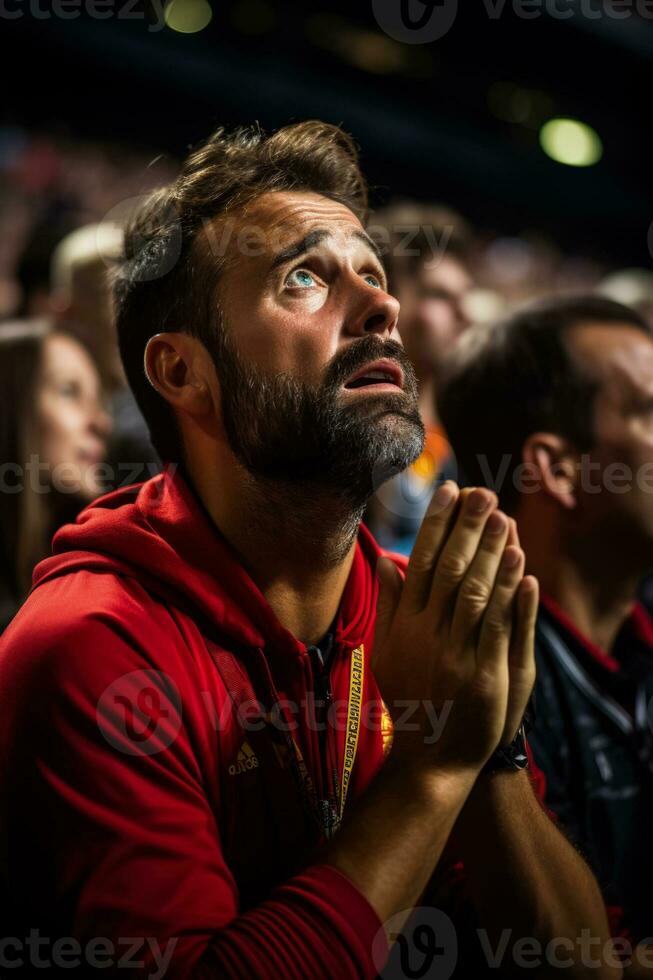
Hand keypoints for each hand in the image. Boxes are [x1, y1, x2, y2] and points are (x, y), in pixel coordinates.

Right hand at [372, 482, 538, 776]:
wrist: (429, 757)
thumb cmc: (409, 699)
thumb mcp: (386, 651)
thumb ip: (389, 605)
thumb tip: (384, 562)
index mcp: (404, 624)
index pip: (420, 562)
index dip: (436, 525)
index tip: (449, 491)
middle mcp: (426, 634)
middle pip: (448, 569)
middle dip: (467, 528)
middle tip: (483, 493)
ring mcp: (454, 655)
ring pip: (473, 592)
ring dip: (490, 552)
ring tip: (504, 518)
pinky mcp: (483, 675)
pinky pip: (497, 626)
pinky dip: (510, 593)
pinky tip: (520, 564)